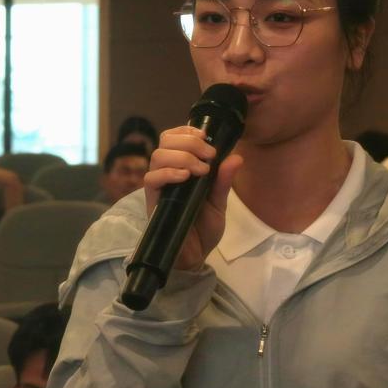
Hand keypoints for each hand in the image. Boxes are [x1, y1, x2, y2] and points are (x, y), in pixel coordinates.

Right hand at [144, 126, 242, 270]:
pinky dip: (168, 173)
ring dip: (181, 156)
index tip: (206, 135)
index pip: (174, 137)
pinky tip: (185, 178)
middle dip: (188, 141)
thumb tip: (236, 157)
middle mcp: (167, 173)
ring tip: (200, 170)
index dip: (186, 130)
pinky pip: (151, 179)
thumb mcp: (219, 202)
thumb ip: (224, 180)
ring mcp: (159, 187)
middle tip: (208, 155)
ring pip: (157, 156)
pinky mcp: (153, 202)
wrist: (195, 256)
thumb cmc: (204, 228)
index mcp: (182, 167)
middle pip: (165, 141)